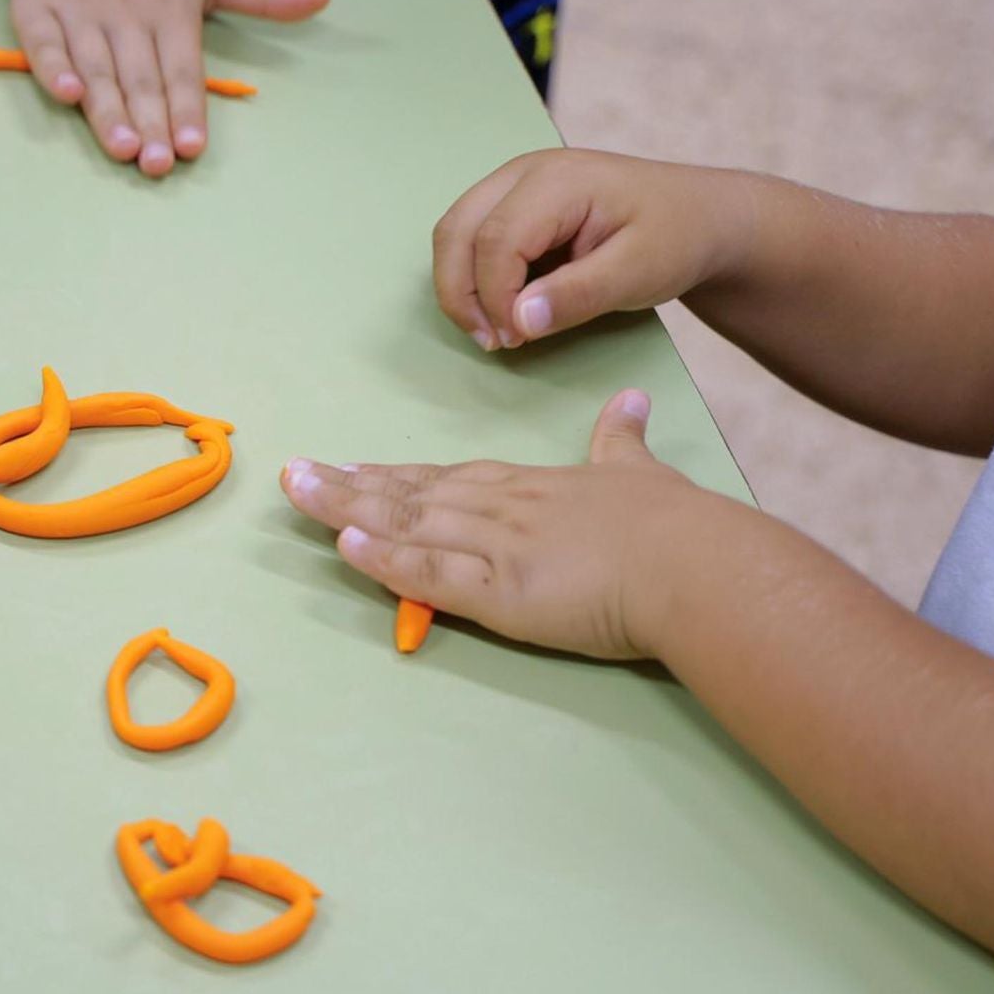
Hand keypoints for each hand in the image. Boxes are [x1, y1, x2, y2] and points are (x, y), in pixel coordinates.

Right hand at [11, 0, 330, 176]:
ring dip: (106, 109)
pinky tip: (64, 94)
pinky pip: (41, 42)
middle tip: (158, 164)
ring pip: (94, 68)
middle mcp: (126, 14)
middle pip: (140, 78)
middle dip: (150, 123)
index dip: (188, 108)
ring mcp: (78, 11)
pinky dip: (50, 66)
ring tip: (122, 148)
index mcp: (171, 8)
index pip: (182, 69)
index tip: (193, 146)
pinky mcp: (35, 6)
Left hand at [280, 389, 715, 659]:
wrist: (697, 564)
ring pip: (407, 523)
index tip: (352, 467)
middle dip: (349, 484)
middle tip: (296, 473)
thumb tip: (630, 401)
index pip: (447, 476)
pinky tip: (344, 546)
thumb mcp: (640, 470)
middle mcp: (503, 508)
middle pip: (411, 493)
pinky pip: (431, 573)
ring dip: (346, 509)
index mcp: (531, 486)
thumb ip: (621, 440)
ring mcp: (498, 547)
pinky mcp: (503, 593)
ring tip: (299, 494)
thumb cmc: (676, 526)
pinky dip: (384, 560)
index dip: (394, 474)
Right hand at [432, 148, 756, 350]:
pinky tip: (506, 309)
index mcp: (557, 180)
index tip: (517, 339)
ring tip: (495, 331)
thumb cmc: (677, 238)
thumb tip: (518, 320)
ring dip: (461, 286)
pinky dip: (475, 277)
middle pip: (457, 230)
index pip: (496, 241)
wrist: (703, 217)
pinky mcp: (516, 202)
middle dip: (461, 293)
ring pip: (455, 232)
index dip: (494, 298)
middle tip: (492, 341)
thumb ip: (578, 296)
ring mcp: (516, 183)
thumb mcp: (639, 272)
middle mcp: (526, 172)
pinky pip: (473, 237)